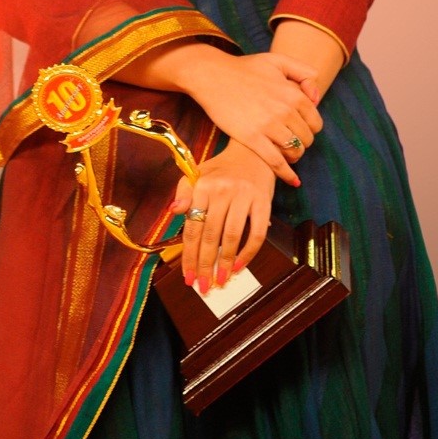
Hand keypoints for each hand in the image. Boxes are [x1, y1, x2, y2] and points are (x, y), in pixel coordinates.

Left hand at [170, 141, 274, 292]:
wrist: (254, 152)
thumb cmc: (222, 169)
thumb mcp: (198, 174)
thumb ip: (183, 192)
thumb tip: (173, 211)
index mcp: (202, 186)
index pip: (193, 227)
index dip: (189, 254)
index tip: (187, 276)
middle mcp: (222, 190)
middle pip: (211, 235)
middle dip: (205, 264)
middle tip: (202, 286)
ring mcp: (244, 196)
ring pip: (232, 236)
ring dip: (225, 263)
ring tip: (220, 281)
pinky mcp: (263, 202)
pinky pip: (257, 233)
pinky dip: (248, 252)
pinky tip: (239, 266)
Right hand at [180, 51, 323, 186]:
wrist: (212, 76)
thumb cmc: (243, 68)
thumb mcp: (277, 61)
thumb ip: (303, 73)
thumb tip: (316, 96)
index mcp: (293, 94)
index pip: (315, 122)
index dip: (311, 129)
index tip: (301, 130)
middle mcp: (285, 110)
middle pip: (306, 138)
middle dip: (302, 142)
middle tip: (292, 142)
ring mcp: (268, 125)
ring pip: (294, 151)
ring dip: (294, 156)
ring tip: (288, 155)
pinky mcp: (252, 138)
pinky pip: (276, 161)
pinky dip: (286, 173)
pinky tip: (292, 180)